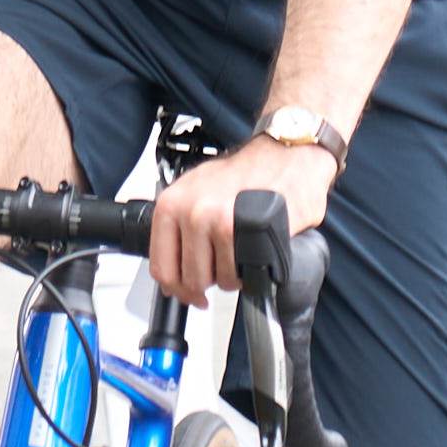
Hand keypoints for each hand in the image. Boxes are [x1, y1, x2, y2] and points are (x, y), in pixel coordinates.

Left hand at [148, 139, 331, 308]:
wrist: (284, 152)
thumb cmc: (243, 172)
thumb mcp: (196, 191)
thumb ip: (178, 229)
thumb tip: (171, 274)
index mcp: (172, 205)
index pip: (162, 267)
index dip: (178, 290)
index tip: (190, 294)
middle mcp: (193, 212)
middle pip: (192, 279)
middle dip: (210, 286)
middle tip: (222, 276)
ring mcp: (221, 221)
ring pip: (221, 279)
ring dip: (234, 280)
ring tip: (243, 261)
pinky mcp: (251, 229)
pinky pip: (246, 271)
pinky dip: (254, 272)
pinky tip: (257, 258)